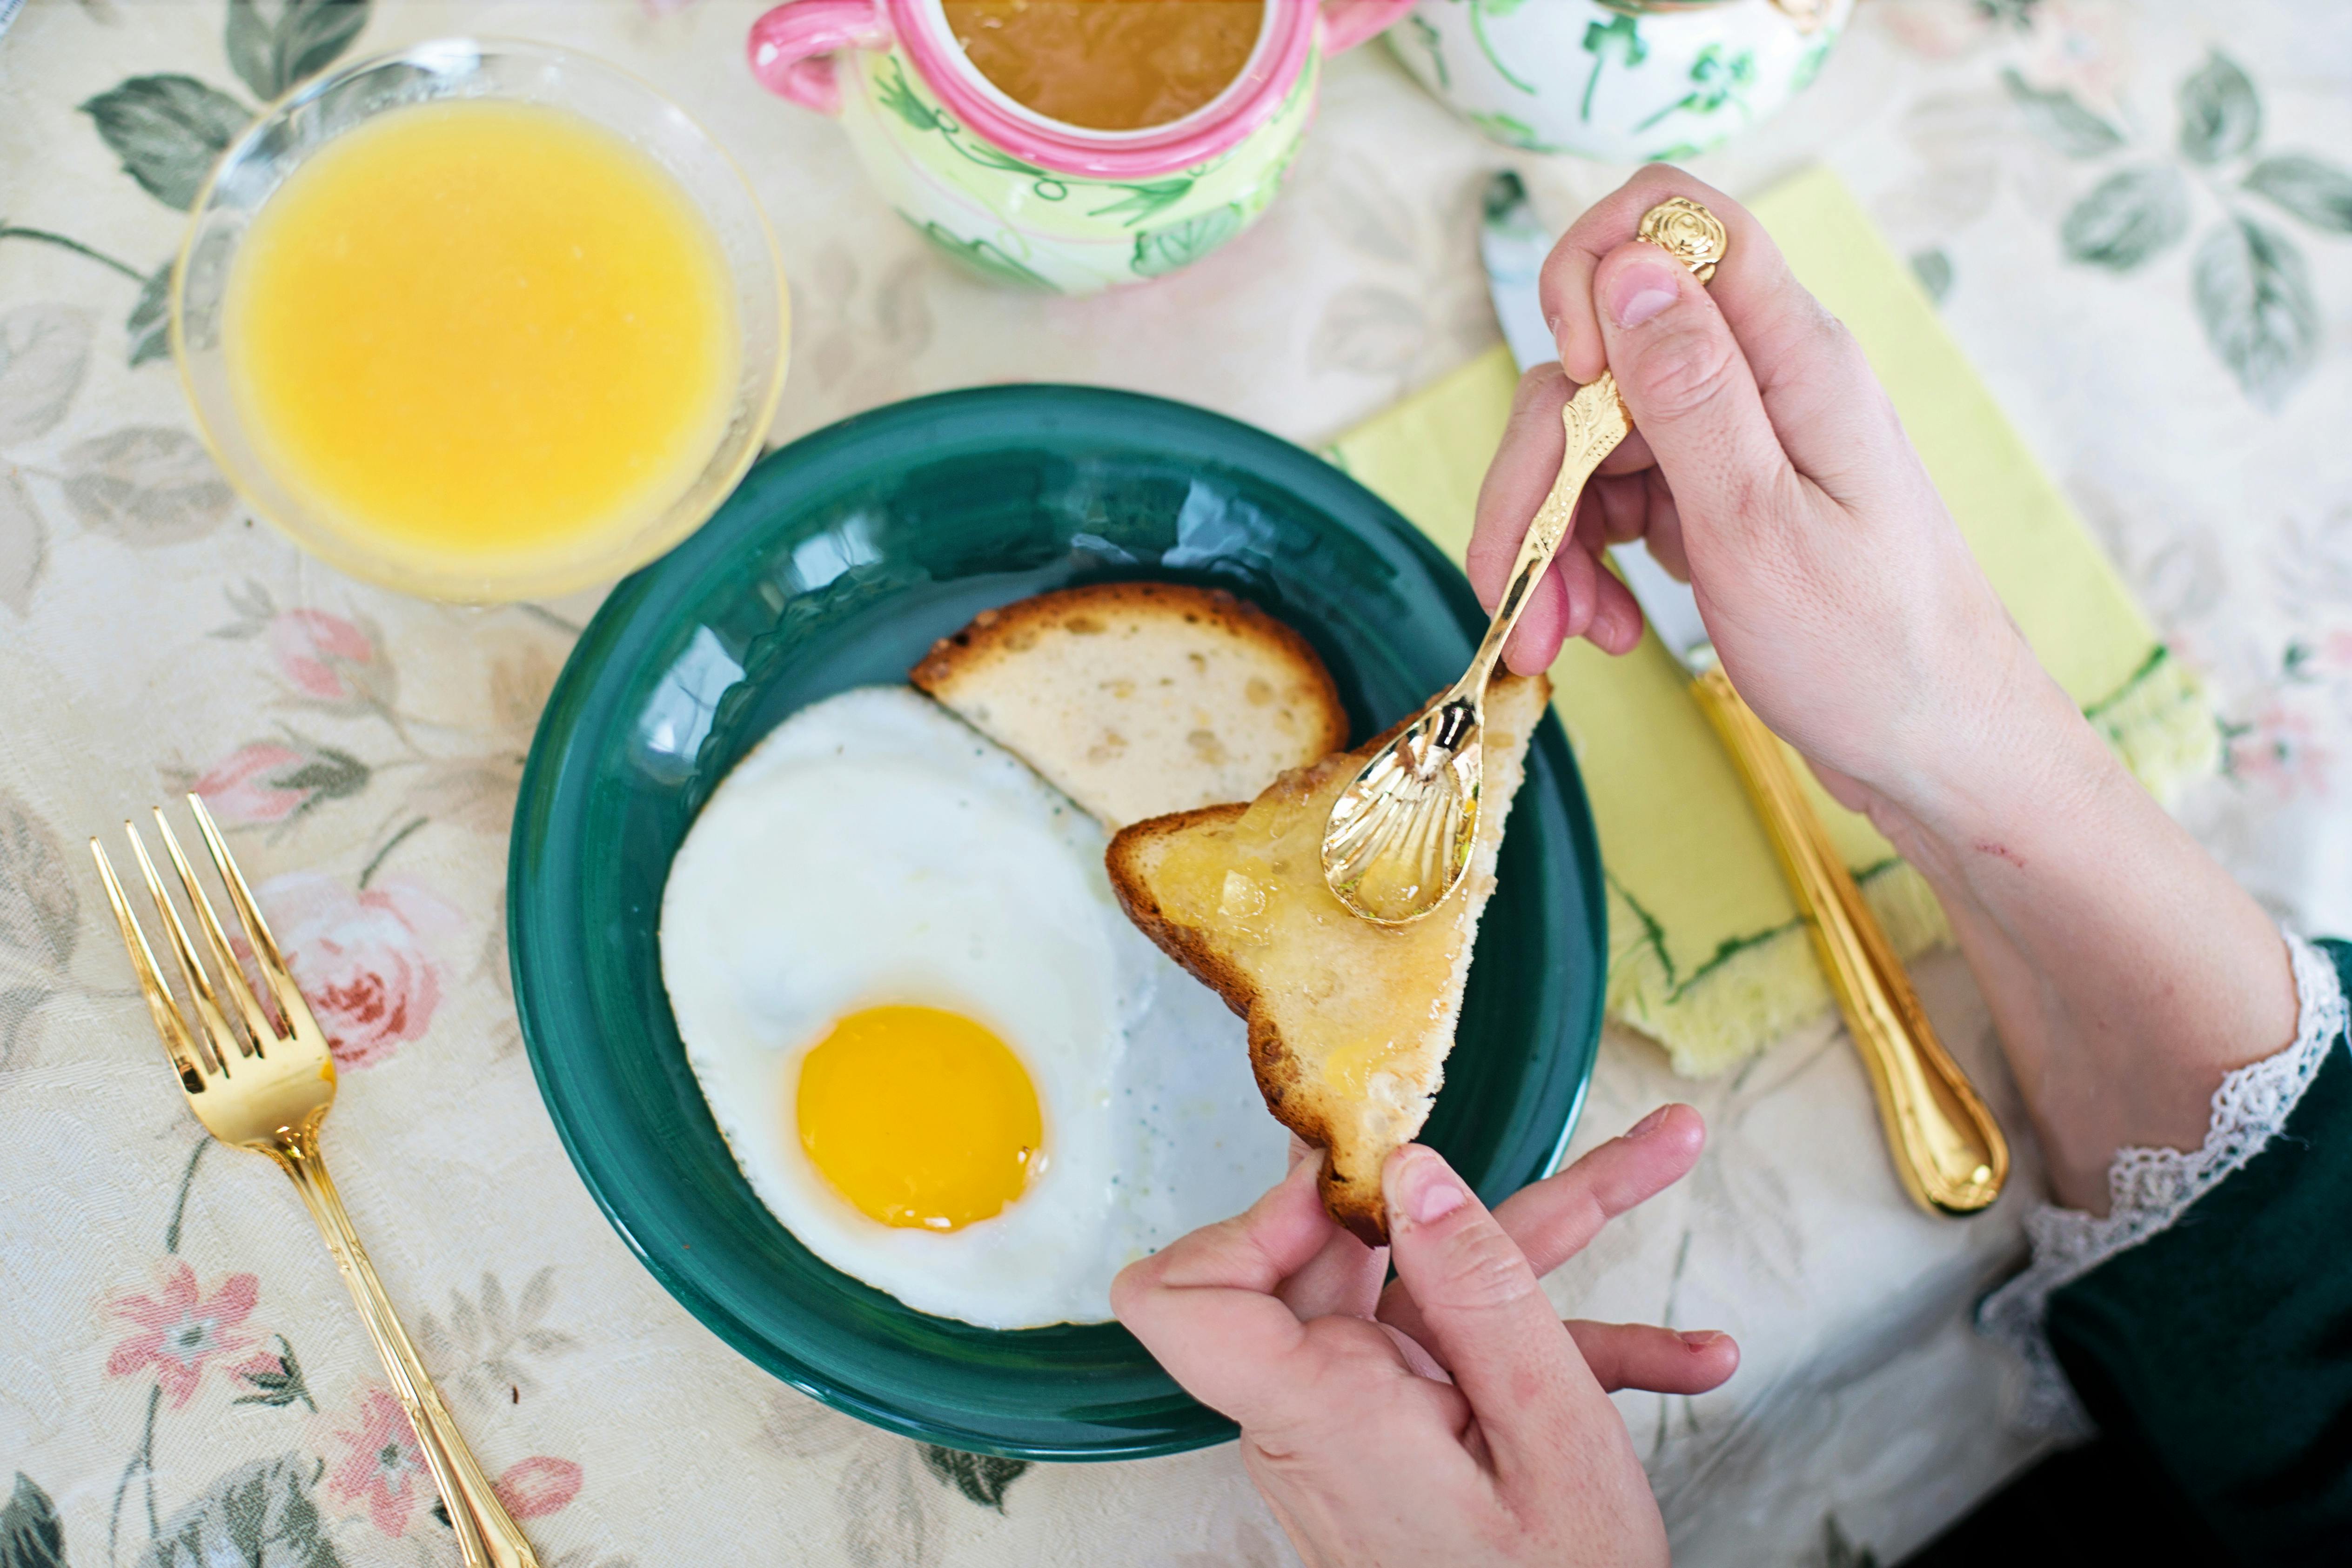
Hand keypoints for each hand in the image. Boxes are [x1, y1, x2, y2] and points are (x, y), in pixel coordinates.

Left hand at [1113, 1106, 1733, 1567]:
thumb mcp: (1549, 1439)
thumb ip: (1482, 1296)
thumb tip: (1412, 1173)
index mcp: (1321, 1407)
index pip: (1184, 1295)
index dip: (1253, 1216)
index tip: (1357, 1177)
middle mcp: (1323, 1408)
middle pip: (1359, 1255)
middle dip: (1481, 1189)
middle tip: (1583, 1129)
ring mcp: (1367, 1423)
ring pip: (1440, 1293)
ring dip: (1561, 1245)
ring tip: (1663, 1162)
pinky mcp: (1412, 1439)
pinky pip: (1474, 1364)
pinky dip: (1573, 1352)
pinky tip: (1685, 1355)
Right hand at [1468, 169, 2298, 1211]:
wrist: (1939, 754)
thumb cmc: (1872, 654)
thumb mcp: (1761, 525)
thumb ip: (1690, 392)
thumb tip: (1625, 268)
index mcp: (1789, 359)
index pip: (1673, 220)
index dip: (1591, 274)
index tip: (1569, 384)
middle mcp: (1761, 382)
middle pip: (1598, 363)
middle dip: (1538, 474)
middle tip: (1518, 595)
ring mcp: (1737, 443)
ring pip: (1592, 442)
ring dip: (1550, 540)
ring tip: (1559, 640)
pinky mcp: (1719, 500)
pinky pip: (1617, 500)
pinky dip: (1586, 565)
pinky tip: (1601, 631)